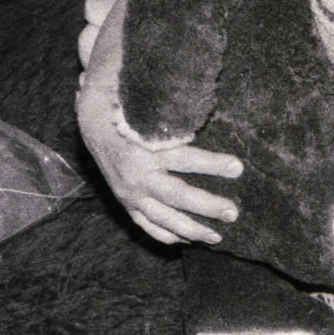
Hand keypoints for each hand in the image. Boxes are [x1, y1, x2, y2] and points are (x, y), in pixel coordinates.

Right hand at [76, 81, 242, 244]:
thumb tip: (207, 94)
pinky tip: (187, 240)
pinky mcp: (126, 204)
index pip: (186, 158)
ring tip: (217, 237)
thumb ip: (178, 111)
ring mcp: (130, 194)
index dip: (213, 163)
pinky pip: (147, 225)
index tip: (238, 167)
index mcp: (147, 148)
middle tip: (233, 212)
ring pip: (163, 218)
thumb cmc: (132, 114)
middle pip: (177, 196)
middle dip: (207, 206)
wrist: (94, 126)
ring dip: (191, 229)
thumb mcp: (153, 110)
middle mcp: (138, 175)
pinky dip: (166, 235)